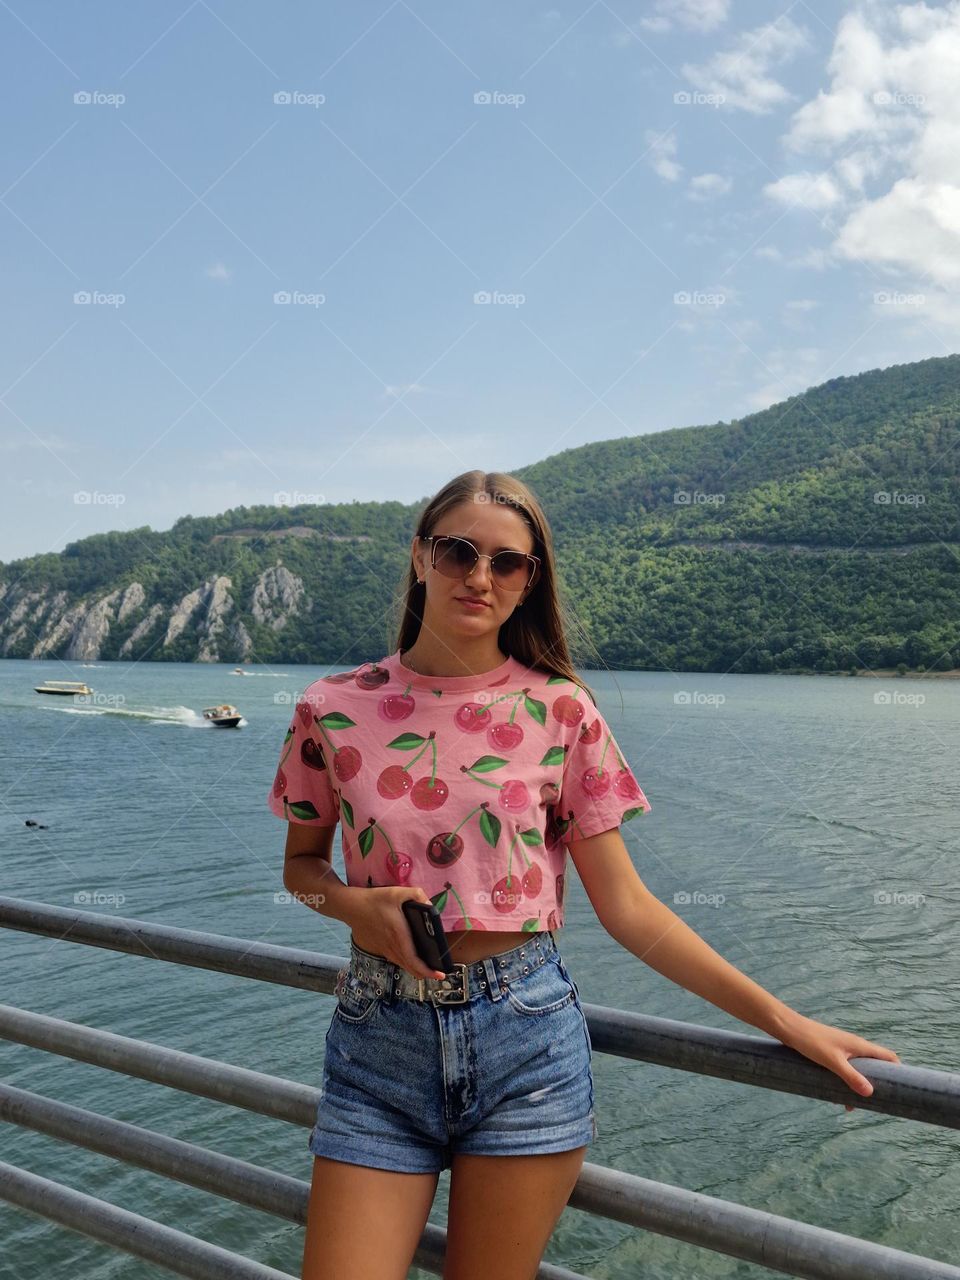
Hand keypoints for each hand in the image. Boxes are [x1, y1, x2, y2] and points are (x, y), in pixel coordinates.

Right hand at [346, 886, 446, 981]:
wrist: (352, 907)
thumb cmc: (375, 900)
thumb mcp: (397, 892)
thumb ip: (417, 895)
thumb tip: (430, 905)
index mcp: (399, 934)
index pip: (414, 960)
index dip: (428, 970)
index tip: (440, 974)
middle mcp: (392, 946)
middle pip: (411, 968)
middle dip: (426, 974)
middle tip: (439, 974)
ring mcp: (385, 949)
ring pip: (403, 966)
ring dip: (416, 970)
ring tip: (429, 968)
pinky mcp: (381, 949)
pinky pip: (397, 961)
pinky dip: (407, 964)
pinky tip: (413, 960)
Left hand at [775, 1011, 900, 1112]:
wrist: (789, 1029)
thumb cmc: (811, 1042)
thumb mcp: (832, 1062)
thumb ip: (851, 1076)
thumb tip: (870, 1093)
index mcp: (860, 1046)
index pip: (888, 1056)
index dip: (898, 1070)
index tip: (901, 1088)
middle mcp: (855, 1047)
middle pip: (875, 1066)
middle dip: (877, 1084)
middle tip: (877, 1104)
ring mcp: (843, 1050)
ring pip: (859, 1070)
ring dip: (859, 1086)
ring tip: (852, 1106)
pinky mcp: (832, 1054)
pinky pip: (846, 1070)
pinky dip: (846, 1082)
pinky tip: (837, 1097)